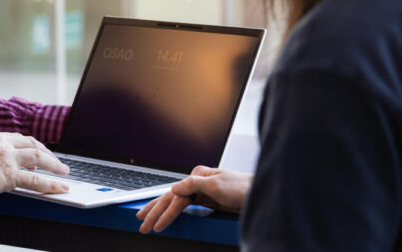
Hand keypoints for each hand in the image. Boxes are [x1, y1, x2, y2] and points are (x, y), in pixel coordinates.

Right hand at [0, 131, 69, 200]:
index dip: (30, 146)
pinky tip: (60, 187)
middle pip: (32, 143)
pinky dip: (51, 184)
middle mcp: (2, 144)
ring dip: (54, 164)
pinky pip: (35, 180)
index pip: (17, 138)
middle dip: (46, 152)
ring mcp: (7, 158)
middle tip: (55, 161)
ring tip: (63, 171)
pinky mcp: (9, 175)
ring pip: (38, 157)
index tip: (36, 153)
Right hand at [136, 166, 251, 232]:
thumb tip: (174, 187)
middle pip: (170, 198)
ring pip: (174, 203)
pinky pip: (184, 207)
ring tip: (145, 222)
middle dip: (154, 212)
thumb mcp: (217, 185)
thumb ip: (194, 184)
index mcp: (198, 176)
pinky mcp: (206, 201)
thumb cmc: (243, 188)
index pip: (174, 195)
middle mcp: (197, 182)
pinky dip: (171, 212)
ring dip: (159, 212)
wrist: (260, 194)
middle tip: (141, 225)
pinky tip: (163, 216)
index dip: (162, 211)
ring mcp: (201, 192)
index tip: (154, 224)